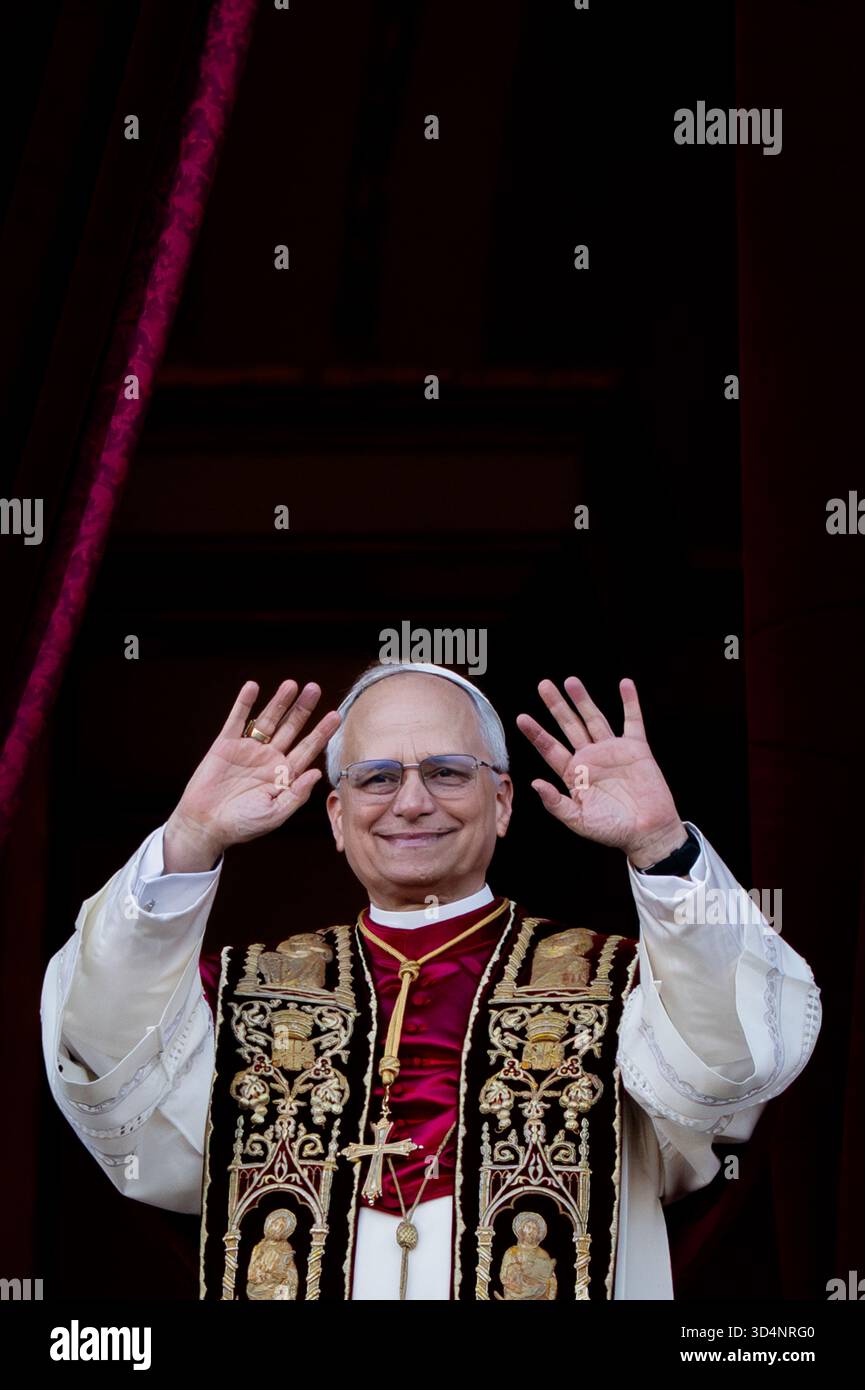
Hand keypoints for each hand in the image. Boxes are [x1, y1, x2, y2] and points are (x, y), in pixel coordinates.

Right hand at [164, 679, 340, 871]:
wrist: (206, 825)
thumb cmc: (242, 825)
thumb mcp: (274, 814)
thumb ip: (296, 795)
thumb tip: (317, 773)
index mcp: (284, 774)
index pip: (308, 748)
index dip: (321, 732)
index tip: (335, 715)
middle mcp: (269, 758)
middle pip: (291, 728)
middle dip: (303, 709)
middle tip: (314, 689)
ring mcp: (248, 749)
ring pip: (268, 720)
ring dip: (279, 702)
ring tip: (291, 684)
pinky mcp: (225, 745)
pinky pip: (236, 720)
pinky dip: (244, 703)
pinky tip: (252, 687)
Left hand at [515, 677, 686, 866]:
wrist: (647, 832)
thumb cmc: (612, 830)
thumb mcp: (578, 821)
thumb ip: (556, 803)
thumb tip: (535, 783)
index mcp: (574, 774)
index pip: (550, 748)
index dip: (536, 733)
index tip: (521, 718)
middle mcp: (591, 758)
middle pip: (569, 726)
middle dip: (556, 706)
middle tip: (543, 685)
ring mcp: (613, 751)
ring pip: (595, 719)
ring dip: (583, 700)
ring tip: (571, 681)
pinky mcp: (637, 749)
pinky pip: (633, 721)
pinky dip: (630, 703)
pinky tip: (625, 685)